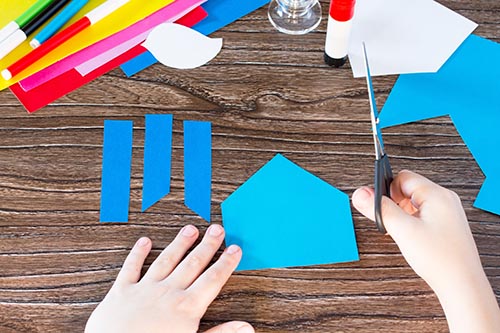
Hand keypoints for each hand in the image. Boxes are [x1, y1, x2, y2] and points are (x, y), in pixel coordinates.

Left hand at [85, 224, 253, 332]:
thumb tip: (247, 329)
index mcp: (187, 308)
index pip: (213, 280)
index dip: (226, 263)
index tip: (235, 249)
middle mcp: (168, 293)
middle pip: (193, 264)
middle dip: (207, 246)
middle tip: (217, 229)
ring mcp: (144, 289)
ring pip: (167, 260)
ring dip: (180, 244)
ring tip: (190, 229)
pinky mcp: (121, 292)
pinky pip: (131, 268)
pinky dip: (138, 254)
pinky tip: (144, 241)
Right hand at [352, 170, 499, 332]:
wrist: (461, 285)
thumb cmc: (441, 260)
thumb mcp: (403, 231)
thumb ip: (380, 210)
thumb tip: (360, 194)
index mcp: (437, 195)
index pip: (403, 177)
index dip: (387, 190)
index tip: (378, 205)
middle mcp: (444, 200)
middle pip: (407, 189)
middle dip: (393, 203)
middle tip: (391, 221)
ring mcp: (446, 213)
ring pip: (413, 203)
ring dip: (401, 214)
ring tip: (402, 232)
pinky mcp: (445, 225)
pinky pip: (421, 214)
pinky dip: (410, 222)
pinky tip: (410, 237)